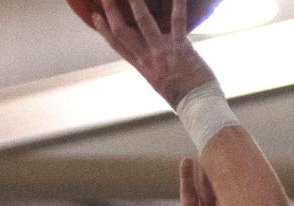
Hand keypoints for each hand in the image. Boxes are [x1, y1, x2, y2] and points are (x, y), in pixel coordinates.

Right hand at [93, 0, 214, 107]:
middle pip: (122, 31)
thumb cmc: (183, 95)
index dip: (104, 30)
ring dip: (136, 3)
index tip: (95, 15)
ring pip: (144, 22)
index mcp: (142, 66)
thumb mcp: (160, 80)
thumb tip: (150, 50)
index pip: (117, 45)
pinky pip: (177, 21)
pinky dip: (178, 5)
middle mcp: (148, 58)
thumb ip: (153, 63)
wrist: (198, 106)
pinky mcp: (181, 47)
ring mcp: (163, 51)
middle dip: (112, 11)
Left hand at [148, 159, 228, 205]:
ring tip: (219, 159)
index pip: (189, 194)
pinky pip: (235, 201)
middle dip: (205, 173)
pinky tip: (234, 176)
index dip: (187, 177)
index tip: (187, 159)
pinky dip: (234, 188)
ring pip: (220, 193)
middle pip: (205, 190)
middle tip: (206, 152)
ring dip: (218, 177)